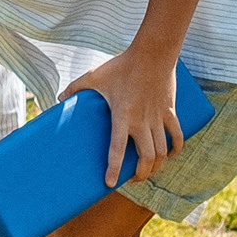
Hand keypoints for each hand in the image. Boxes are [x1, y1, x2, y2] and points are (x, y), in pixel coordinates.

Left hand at [64, 45, 185, 187]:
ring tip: (147, 172)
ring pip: (162, 152)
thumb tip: (59, 99)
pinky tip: (169, 155)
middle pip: (146, 158)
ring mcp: (158, 117)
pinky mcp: (170, 111)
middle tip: (131, 180)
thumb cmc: (121, 64)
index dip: (113, 169)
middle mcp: (142, 121)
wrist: (153, 52)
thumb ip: (75, 88)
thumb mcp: (94, 75)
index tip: (109, 184)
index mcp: (122, 115)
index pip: (117, 149)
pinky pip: (177, 136)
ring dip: (156, 167)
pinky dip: (175, 149)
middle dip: (140, 175)